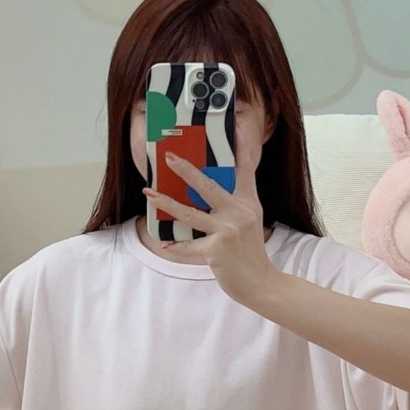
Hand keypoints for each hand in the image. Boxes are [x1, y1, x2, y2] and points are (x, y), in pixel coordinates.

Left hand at [143, 152, 279, 307]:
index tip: (234, 126)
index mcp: (247, 202)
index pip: (245, 168)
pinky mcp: (217, 250)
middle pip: (208, 185)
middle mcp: (239, 212)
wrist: (260, 283)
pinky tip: (164, 245)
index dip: (241, 146)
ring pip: (190, 213)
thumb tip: (208, 190)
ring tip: (149, 194)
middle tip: (169, 157)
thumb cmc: (249, 253)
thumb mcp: (250, 221)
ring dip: (166, 203)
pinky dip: (176, 247)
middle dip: (186, 170)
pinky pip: (190, 246)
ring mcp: (228, 230)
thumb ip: (234, 204)